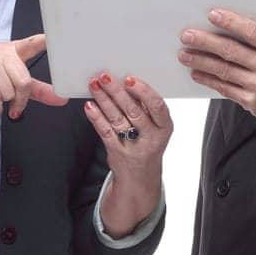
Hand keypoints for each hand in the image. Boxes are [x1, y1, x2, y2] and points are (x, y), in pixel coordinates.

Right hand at [0, 34, 68, 118]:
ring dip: (4, 103)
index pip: (32, 44)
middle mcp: (2, 52)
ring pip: (9, 92)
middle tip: (15, 106)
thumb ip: (38, 90)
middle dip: (20, 100)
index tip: (54, 38)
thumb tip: (61, 98)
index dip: (44, 41)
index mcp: (13, 50)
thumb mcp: (13, 82)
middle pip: (23, 81)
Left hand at [83, 73, 172, 236]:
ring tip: (94, 85)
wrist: (140, 177)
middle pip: (134, 111)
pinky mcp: (117, 152)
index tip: (129, 79)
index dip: (143, 91)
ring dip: (104, 100)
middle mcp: (151, 138)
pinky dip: (96, 117)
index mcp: (164, 127)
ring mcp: (133, 147)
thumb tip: (126, 82)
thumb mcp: (156, 128)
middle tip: (105, 77)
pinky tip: (90, 106)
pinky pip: (105, 132)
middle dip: (117, 92)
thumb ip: (146, 108)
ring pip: (117, 119)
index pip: (157, 106)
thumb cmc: (147, 144)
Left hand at [177, 3, 255, 123]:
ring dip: (201, 61)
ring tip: (184, 54)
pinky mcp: (250, 101)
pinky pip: (225, 88)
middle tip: (187, 35)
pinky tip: (196, 72)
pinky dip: (208, 79)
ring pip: (224, 70)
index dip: (230, 22)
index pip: (251, 31)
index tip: (212, 14)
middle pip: (231, 51)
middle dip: (206, 42)